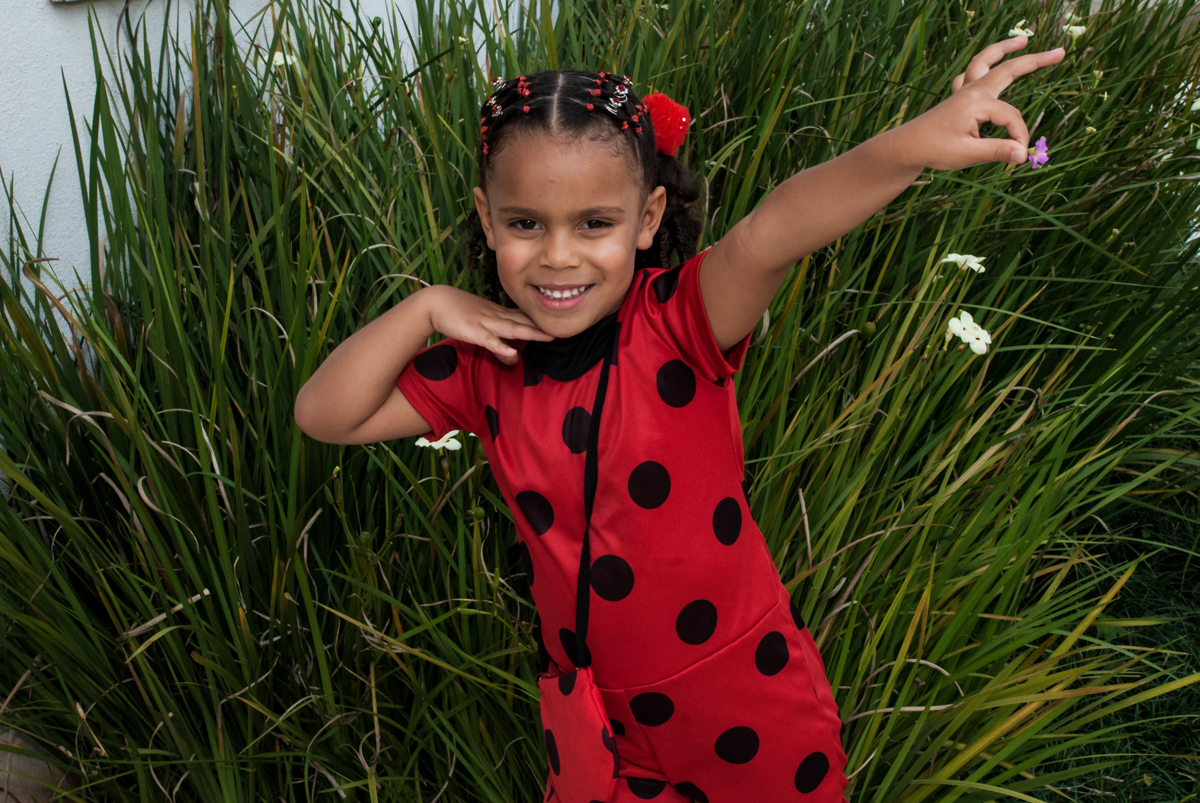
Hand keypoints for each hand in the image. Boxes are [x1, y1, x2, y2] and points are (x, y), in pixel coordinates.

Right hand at [424, 285, 553, 365]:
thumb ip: (498, 342)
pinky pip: (490, 341)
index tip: (560, 323)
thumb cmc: (457, 312)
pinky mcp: (474, 332)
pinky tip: (513, 352)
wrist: (436, 302)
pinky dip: (501, 347)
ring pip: (512, 329)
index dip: (542, 321)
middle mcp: (497, 317)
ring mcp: (486, 324)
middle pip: (524, 322)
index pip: (525, 317)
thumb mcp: (481, 325)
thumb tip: (514, 356)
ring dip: (531, 333)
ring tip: (549, 337)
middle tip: (565, 329)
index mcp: (499, 314)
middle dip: (544, 327)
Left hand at [890, 36, 1064, 170]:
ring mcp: (963, 91)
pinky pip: (971, 74)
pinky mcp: (957, 97)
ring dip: (1004, 49)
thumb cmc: (934, 149)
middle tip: (1061, 52)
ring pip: (985, 61)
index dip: (1019, 136)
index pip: (1011, 117)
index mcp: (976, 102)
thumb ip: (997, 151)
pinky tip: (988, 67)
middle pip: (1008, 69)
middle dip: (1035, 60)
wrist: (906, 147)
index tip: (1020, 154)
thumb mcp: (967, 154)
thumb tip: (1024, 154)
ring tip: (1023, 40)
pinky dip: (982, 66)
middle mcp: (972, 91)